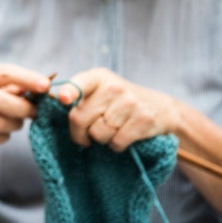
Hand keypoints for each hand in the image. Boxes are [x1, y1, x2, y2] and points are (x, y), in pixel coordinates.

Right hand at [0, 64, 51, 149]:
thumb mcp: (3, 90)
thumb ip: (20, 88)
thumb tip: (44, 86)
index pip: (5, 73)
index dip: (27, 78)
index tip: (46, 85)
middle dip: (22, 107)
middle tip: (36, 112)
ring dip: (15, 124)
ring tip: (18, 122)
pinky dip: (4, 137)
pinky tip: (3, 132)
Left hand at [57, 67, 178, 151]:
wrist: (162, 108)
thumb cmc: (119, 101)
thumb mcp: (101, 89)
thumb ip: (81, 96)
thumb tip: (59, 105)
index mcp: (98, 77)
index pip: (79, 83)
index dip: (70, 92)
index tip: (63, 99)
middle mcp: (113, 87)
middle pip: (80, 118)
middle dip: (79, 133)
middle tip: (84, 136)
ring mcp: (129, 103)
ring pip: (98, 134)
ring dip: (101, 139)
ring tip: (109, 130)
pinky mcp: (143, 120)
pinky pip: (116, 142)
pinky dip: (116, 145)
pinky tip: (122, 136)